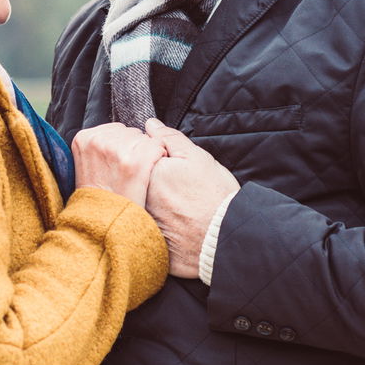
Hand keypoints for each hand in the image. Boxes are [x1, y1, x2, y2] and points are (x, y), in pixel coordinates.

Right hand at [71, 123, 165, 207]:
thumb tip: (118, 132)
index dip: (123, 146)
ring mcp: (118, 150)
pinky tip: (148, 175)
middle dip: (135, 148)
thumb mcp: (85, 167)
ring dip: (148, 154)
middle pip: (131, 132)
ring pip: (145, 139)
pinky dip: (159, 159)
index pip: (115, 129)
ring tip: (136, 175)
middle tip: (128, 172)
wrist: (102, 225)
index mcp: (83, 138)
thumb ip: (97, 146)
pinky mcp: (136, 162)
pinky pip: (157, 148)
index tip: (119, 163)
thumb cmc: (97, 198)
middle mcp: (99, 140)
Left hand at [143, 118, 240, 278]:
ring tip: (180, 206)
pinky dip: (159, 222)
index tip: (175, 169)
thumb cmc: (215, 197)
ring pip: (143, 203)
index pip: (140, 158)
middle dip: (154, 180)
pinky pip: (148, 226)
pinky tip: (176, 223)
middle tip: (180, 189)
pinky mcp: (149, 239)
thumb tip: (150, 125)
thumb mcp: (197, 158)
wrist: (225, 238)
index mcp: (147, 173)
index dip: (158, 159)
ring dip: (155, 201)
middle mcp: (139, 197)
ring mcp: (142, 220)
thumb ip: (170, 138)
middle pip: (139, 181)